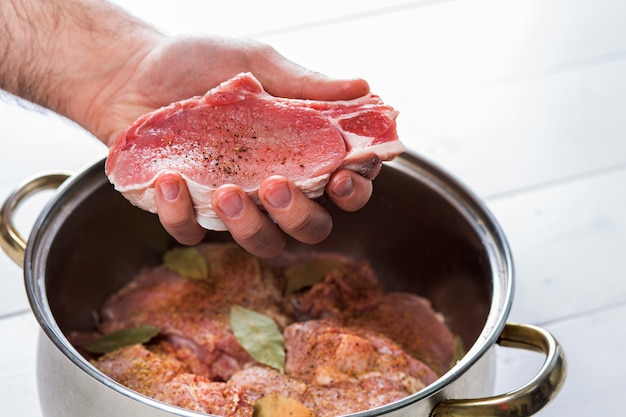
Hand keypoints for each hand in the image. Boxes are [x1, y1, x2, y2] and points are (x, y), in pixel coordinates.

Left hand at [91, 35, 371, 256]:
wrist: (131, 72)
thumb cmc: (199, 64)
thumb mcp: (255, 63)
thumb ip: (305, 82)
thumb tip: (363, 86)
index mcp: (299, 152)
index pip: (344, 183)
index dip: (353, 189)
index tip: (342, 176)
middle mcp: (274, 185)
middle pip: (311, 228)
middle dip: (301, 217)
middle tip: (276, 187)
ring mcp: (234, 204)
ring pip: (262, 243)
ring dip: (249, 226)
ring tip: (225, 191)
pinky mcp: (189, 212)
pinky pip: (194, 233)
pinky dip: (182, 214)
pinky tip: (170, 180)